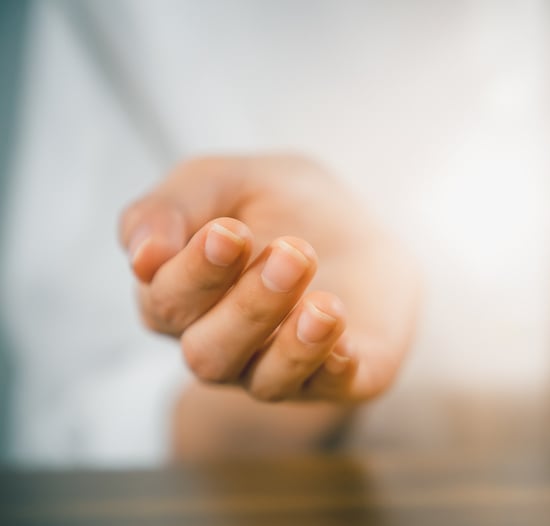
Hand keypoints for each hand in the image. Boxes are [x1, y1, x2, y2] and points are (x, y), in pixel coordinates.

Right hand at [119, 155, 419, 403]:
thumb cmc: (280, 203)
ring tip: (325, 305)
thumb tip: (143, 254)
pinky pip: (329, 389)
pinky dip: (335, 368)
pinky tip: (346, 341)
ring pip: (265, 380)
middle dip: (249, 305)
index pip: (166, 301)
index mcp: (180, 297)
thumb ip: (173, 207)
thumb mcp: (227, 181)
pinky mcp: (337, 379)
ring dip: (293, 345)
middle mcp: (220, 344)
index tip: (229, 230)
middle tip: (293, 254)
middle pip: (209, 351)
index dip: (195, 271)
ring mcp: (277, 368)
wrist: (365, 222)